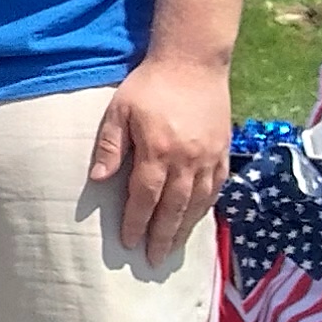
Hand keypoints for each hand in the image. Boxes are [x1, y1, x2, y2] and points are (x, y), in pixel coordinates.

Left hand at [90, 51, 233, 263]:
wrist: (193, 61)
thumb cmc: (149, 85)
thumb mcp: (119, 110)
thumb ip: (110, 146)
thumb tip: (98, 179)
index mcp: (158, 151)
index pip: (145, 197)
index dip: (136, 222)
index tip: (128, 243)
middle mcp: (187, 159)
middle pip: (174, 208)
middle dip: (163, 236)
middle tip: (154, 260)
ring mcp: (209, 157)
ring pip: (198, 202)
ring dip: (185, 228)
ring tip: (174, 248)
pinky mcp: (223, 150)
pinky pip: (217, 187)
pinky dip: (206, 207)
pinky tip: (197, 219)